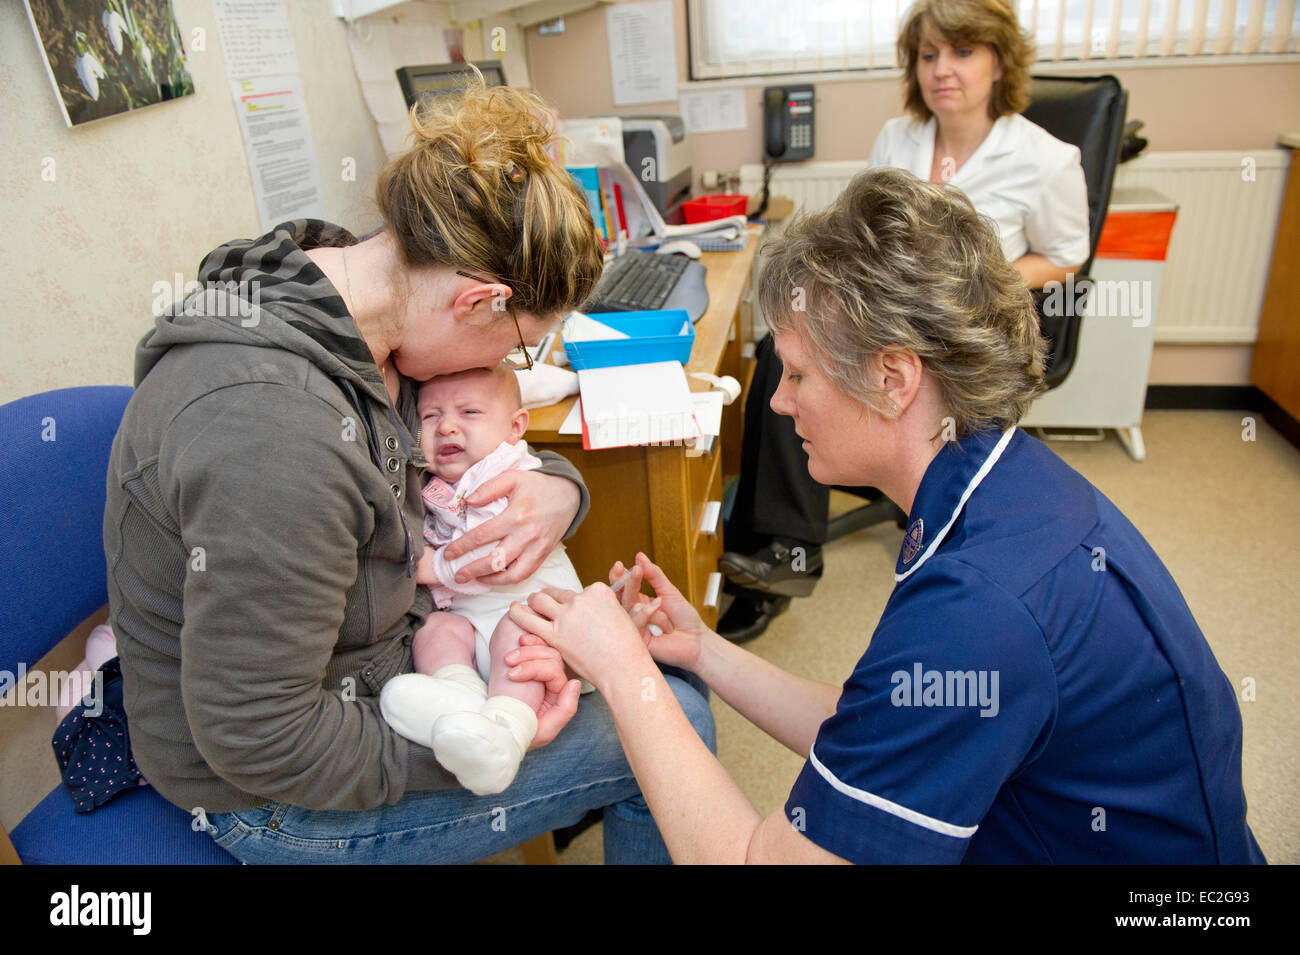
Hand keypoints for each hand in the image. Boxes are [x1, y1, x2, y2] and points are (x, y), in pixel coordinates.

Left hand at [441, 470, 579, 584]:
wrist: (569, 494)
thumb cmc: (537, 485)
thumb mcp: (513, 477)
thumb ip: (489, 488)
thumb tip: (468, 502)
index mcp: (516, 515)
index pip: (483, 535)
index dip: (462, 547)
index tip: (448, 554)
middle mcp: (527, 535)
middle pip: (495, 560)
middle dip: (472, 570)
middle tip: (457, 576)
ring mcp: (537, 547)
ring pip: (512, 574)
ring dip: (491, 580)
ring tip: (475, 579)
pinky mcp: (544, 555)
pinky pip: (525, 574)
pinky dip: (508, 580)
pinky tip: (494, 577)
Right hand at [503, 634, 580, 750]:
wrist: (498, 733)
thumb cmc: (522, 736)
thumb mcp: (545, 731)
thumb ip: (565, 709)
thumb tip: (574, 683)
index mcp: (558, 694)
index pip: (554, 671)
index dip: (534, 668)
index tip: (511, 675)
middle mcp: (552, 681)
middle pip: (550, 656)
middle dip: (529, 654)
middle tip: (508, 659)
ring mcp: (540, 673)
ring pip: (543, 649)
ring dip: (526, 649)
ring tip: (507, 657)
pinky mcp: (527, 667)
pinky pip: (534, 649)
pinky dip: (527, 644)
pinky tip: (517, 643)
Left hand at [508, 583, 648, 690]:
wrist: (623, 668)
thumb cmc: (628, 649)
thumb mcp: (628, 618)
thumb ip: (615, 607)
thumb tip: (626, 603)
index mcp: (599, 591)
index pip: (580, 590)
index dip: (577, 601)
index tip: (576, 610)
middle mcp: (581, 598)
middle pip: (559, 592)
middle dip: (551, 597)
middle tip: (544, 602)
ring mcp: (566, 615)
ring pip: (540, 599)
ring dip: (533, 600)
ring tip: (528, 604)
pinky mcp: (554, 633)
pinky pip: (528, 618)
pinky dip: (517, 612)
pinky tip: (512, 610)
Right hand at [615, 553, 707, 671]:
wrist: (696, 639)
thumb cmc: (684, 617)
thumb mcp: (669, 591)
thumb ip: (654, 575)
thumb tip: (640, 557)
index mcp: (639, 603)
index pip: (622, 589)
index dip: (618, 577)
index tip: (619, 565)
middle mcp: (634, 615)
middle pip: (620, 598)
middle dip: (627, 584)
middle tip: (635, 572)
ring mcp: (635, 628)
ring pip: (626, 610)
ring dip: (646, 604)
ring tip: (661, 604)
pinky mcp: (637, 641)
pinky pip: (634, 623)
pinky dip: (646, 614)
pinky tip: (659, 613)